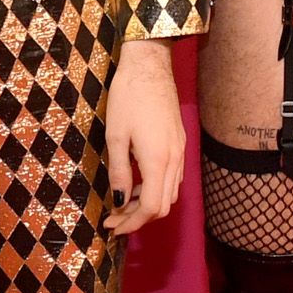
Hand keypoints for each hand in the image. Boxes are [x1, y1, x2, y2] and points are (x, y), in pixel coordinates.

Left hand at [107, 40, 186, 235]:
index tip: (112, 226)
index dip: (132, 223)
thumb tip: (118, 202)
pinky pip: (172, 177)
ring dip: (148, 204)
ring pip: (170, 192)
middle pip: (164, 205)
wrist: (150, 66)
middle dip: (139, 218)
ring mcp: (180, 151)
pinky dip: (156, 188)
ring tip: (123, 202)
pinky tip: (137, 181)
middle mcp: (175, 159)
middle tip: (115, 219)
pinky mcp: (179, 142)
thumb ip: (119, 172)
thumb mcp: (116, 136)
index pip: (152, 207)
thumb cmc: (128, 98)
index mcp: (158, 160)